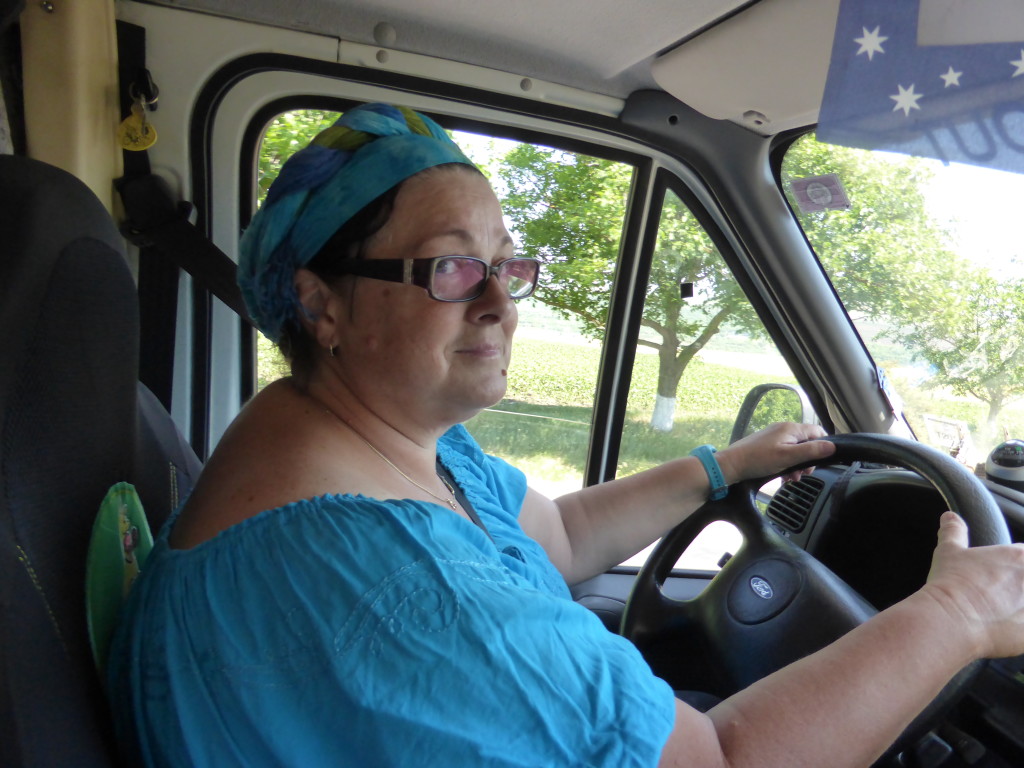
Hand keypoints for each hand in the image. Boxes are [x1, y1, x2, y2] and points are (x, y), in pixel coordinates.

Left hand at [716, 422, 835, 484]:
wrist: (731, 464)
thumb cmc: (759, 460)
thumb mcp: (788, 457)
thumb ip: (810, 451)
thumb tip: (832, 446)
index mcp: (791, 429)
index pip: (817, 431)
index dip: (823, 446)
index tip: (821, 462)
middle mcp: (784, 429)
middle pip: (806, 442)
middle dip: (808, 460)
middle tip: (803, 474)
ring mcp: (775, 436)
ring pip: (795, 450)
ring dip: (797, 465)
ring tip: (791, 479)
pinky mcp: (767, 445)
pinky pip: (784, 453)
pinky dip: (787, 465)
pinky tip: (783, 477)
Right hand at [922, 512, 1023, 660]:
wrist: (950, 619)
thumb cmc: (950, 584)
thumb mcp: (948, 551)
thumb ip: (954, 531)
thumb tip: (950, 517)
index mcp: (1018, 557)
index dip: (1015, 568)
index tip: (1000, 579)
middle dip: (1019, 589)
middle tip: (1001, 598)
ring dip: (1019, 607)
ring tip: (1001, 613)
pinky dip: (1019, 630)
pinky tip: (1004, 630)